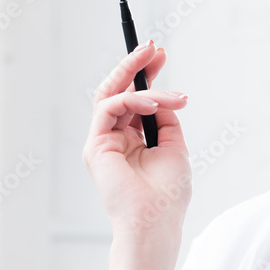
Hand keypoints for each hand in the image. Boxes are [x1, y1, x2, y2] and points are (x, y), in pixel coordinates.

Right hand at [83, 41, 190, 244]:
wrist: (156, 222)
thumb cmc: (168, 194)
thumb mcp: (174, 147)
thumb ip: (164, 120)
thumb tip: (162, 98)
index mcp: (131, 140)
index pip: (133, 99)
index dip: (145, 75)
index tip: (160, 55)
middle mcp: (113, 138)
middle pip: (117, 90)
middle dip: (135, 65)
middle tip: (154, 48)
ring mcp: (102, 141)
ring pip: (112, 94)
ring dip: (137, 77)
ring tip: (158, 65)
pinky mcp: (95, 146)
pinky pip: (109, 108)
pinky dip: (132, 99)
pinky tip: (154, 102)